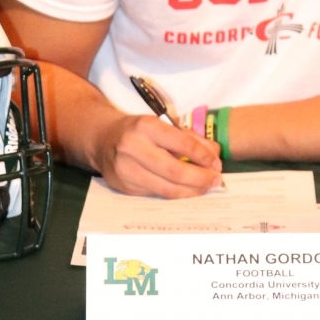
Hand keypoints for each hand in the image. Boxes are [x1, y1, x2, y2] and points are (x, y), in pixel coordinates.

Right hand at [94, 115, 221, 197]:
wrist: (102, 139)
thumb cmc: (138, 131)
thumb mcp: (162, 125)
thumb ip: (189, 138)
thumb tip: (214, 154)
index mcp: (146, 126)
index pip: (182, 144)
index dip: (203, 156)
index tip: (216, 163)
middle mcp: (133, 148)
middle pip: (175, 171)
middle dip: (200, 178)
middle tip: (216, 180)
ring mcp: (126, 170)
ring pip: (166, 188)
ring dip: (191, 191)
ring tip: (205, 187)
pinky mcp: (124, 187)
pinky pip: (156, 194)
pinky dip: (175, 194)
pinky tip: (187, 190)